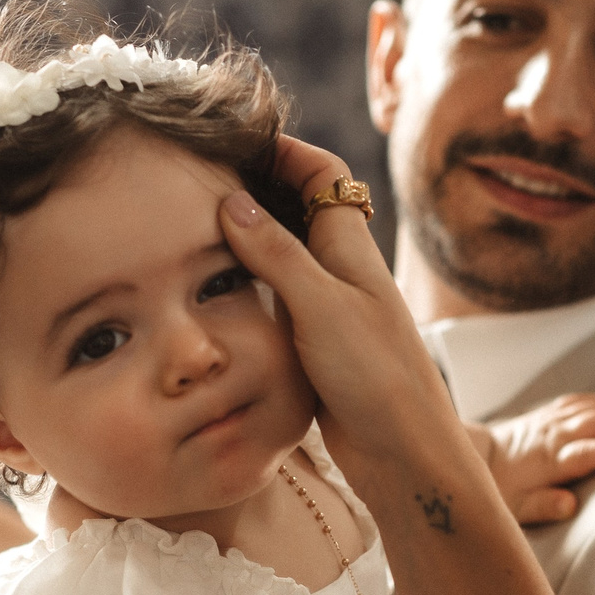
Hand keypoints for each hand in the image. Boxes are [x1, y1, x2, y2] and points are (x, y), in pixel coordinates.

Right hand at [221, 138, 464, 482]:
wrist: (402, 454)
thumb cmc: (376, 376)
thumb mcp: (320, 305)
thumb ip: (276, 254)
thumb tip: (231, 201)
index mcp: (349, 247)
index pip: (322, 173)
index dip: (284, 149)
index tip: (233, 141)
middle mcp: (340, 271)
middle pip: (298, 209)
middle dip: (256, 188)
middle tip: (200, 184)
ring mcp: (327, 309)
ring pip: (284, 257)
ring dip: (246, 241)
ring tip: (191, 233)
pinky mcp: (313, 347)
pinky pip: (275, 302)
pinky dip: (246, 289)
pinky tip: (212, 297)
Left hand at [475, 394, 594, 523]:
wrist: (478, 458)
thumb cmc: (500, 488)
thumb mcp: (516, 508)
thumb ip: (543, 506)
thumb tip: (569, 505)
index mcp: (546, 461)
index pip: (583, 452)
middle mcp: (550, 435)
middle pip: (593, 422)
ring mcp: (550, 419)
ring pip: (590, 408)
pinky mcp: (549, 411)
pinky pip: (580, 401)